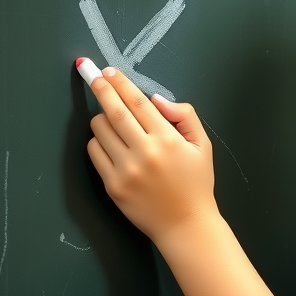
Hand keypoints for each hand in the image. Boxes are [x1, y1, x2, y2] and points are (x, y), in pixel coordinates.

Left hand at [85, 67, 218, 242]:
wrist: (185, 224)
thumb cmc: (196, 183)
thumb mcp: (203, 145)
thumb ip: (184, 116)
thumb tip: (156, 100)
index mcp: (167, 139)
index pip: (138, 102)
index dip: (121, 83)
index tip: (109, 71)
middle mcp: (144, 152)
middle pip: (114, 111)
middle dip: (101, 89)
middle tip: (92, 74)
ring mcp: (125, 170)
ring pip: (100, 130)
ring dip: (101, 117)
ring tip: (110, 117)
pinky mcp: (112, 185)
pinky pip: (95, 153)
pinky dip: (98, 141)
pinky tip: (110, 142)